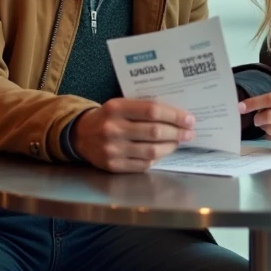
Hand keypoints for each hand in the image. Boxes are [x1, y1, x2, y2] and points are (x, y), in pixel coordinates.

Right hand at [72, 98, 195, 172]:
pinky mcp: (113, 166)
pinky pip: (143, 164)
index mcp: (116, 108)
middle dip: (177, 133)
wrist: (80, 135)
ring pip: (151, 151)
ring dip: (170, 147)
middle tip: (189, 133)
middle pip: (154, 132)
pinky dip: (156, 158)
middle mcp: (113, 128)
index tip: (189, 119)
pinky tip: (161, 152)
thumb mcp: (120, 105)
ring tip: (178, 142)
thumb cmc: (108, 117)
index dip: (174, 116)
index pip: (152, 111)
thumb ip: (143, 108)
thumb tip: (176, 116)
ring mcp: (112, 149)